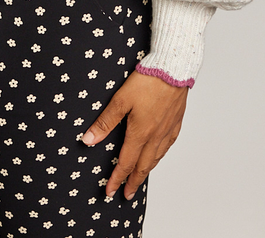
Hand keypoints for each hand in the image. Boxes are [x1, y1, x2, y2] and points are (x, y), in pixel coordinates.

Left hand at [81, 70, 187, 198]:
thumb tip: (88, 140)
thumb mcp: (120, 100)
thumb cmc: (147, 81)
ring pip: (156, 158)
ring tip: (139, 179)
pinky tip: (157, 155)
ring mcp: (167, 130)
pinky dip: (159, 156)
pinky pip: (167, 147)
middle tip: (127, 194)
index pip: (126, 163)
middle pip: (143, 167)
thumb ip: (105, 122)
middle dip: (133, 182)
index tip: (110, 192)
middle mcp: (155, 136)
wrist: (173, 69)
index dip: (117, 179)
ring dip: (146, 171)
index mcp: (140, 133)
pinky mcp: (175, 122)